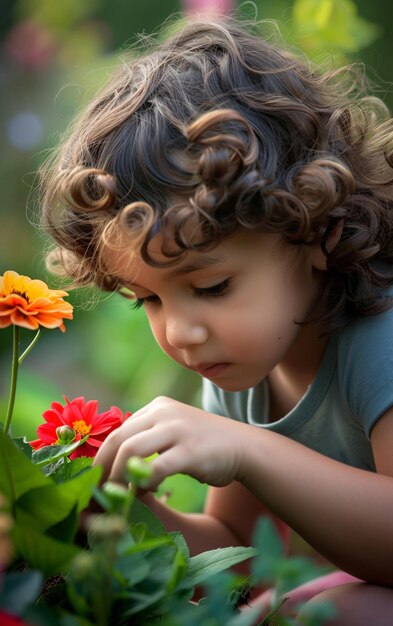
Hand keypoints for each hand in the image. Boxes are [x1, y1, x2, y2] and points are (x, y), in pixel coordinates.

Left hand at [93, 396, 248, 488]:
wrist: (243, 447)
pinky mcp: (191, 450)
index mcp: (157, 407)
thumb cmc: (203, 446)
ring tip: (116, 496)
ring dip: (118, 476)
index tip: (94, 483)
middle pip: (118, 439)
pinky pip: (156, 467)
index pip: (117, 431)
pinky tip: (145, 492)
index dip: (100, 459)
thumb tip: (112, 467)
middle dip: (103, 469)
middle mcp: (164, 413)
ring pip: (131, 450)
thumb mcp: (171, 433)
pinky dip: (143, 482)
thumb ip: (146, 441)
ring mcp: (178, 429)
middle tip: (96, 494)